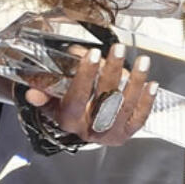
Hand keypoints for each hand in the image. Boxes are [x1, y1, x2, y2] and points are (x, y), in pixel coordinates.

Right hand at [25, 42, 156, 146]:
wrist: (83, 130)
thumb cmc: (69, 109)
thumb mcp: (52, 103)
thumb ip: (44, 95)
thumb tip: (32, 93)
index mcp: (69, 121)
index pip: (76, 98)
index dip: (85, 76)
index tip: (92, 54)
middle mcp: (90, 130)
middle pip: (103, 100)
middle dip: (112, 72)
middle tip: (117, 49)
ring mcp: (110, 134)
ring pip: (125, 107)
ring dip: (136, 82)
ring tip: (142, 61)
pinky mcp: (126, 134)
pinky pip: (139, 119)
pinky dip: (147, 101)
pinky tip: (152, 84)